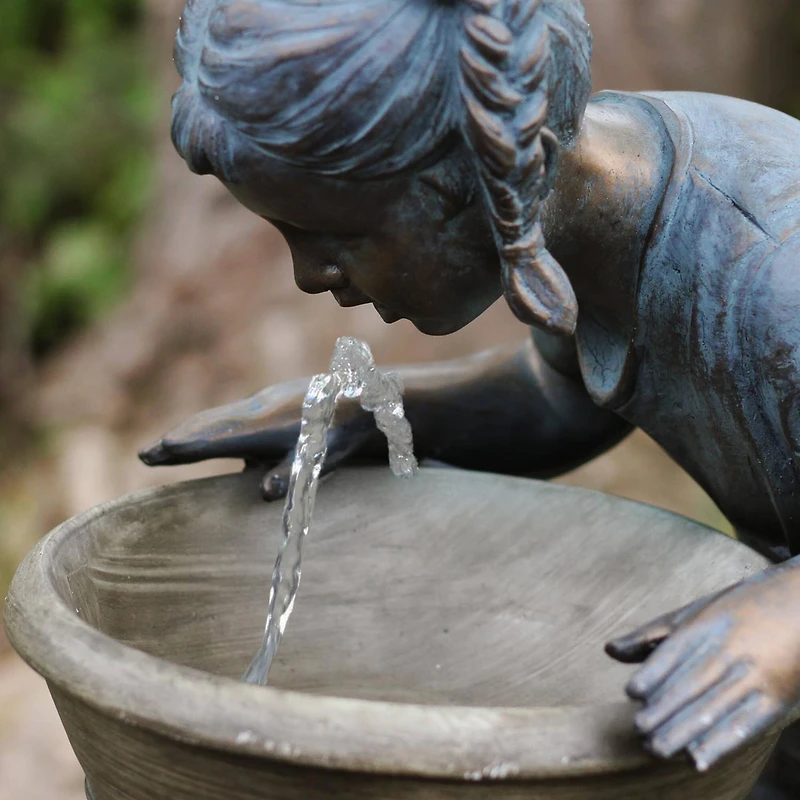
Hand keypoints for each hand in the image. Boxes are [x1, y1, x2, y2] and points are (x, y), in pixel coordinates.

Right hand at [138, 377, 379, 500]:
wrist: (365, 395)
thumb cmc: (341, 432)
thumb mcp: (320, 458)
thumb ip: (292, 475)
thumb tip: (264, 494)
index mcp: (262, 427)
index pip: (212, 439)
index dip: (182, 448)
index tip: (152, 454)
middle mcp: (257, 410)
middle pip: (208, 426)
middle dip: (178, 440)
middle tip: (147, 454)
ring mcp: (265, 401)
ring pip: (221, 416)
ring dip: (195, 430)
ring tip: (171, 444)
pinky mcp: (276, 399)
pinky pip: (237, 414)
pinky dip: (216, 424)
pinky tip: (217, 433)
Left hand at [606, 561, 799, 770]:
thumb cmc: (738, 609)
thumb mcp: (695, 612)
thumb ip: (652, 634)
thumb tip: (609, 650)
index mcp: (709, 626)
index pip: (677, 652)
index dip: (654, 673)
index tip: (633, 693)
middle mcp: (731, 651)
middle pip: (693, 684)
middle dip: (664, 710)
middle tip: (639, 729)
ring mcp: (755, 676)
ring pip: (714, 708)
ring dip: (683, 731)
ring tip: (656, 748)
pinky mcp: (776, 700)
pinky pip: (745, 726)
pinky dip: (720, 745)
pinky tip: (697, 760)